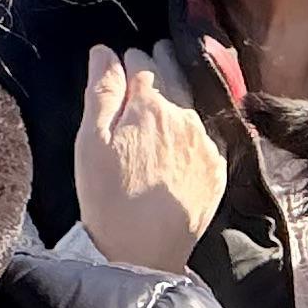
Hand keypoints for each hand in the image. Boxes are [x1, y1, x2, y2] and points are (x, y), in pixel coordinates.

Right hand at [73, 44, 226, 274]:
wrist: (143, 255)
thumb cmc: (107, 200)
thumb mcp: (90, 143)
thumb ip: (100, 92)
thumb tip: (104, 52)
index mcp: (150, 105)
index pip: (142, 61)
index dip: (129, 60)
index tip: (123, 63)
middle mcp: (184, 117)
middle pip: (174, 75)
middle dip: (159, 64)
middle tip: (149, 61)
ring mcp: (205, 143)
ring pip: (192, 105)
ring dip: (178, 97)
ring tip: (164, 100)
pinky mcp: (216, 169)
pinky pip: (205, 136)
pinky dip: (192, 130)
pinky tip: (180, 140)